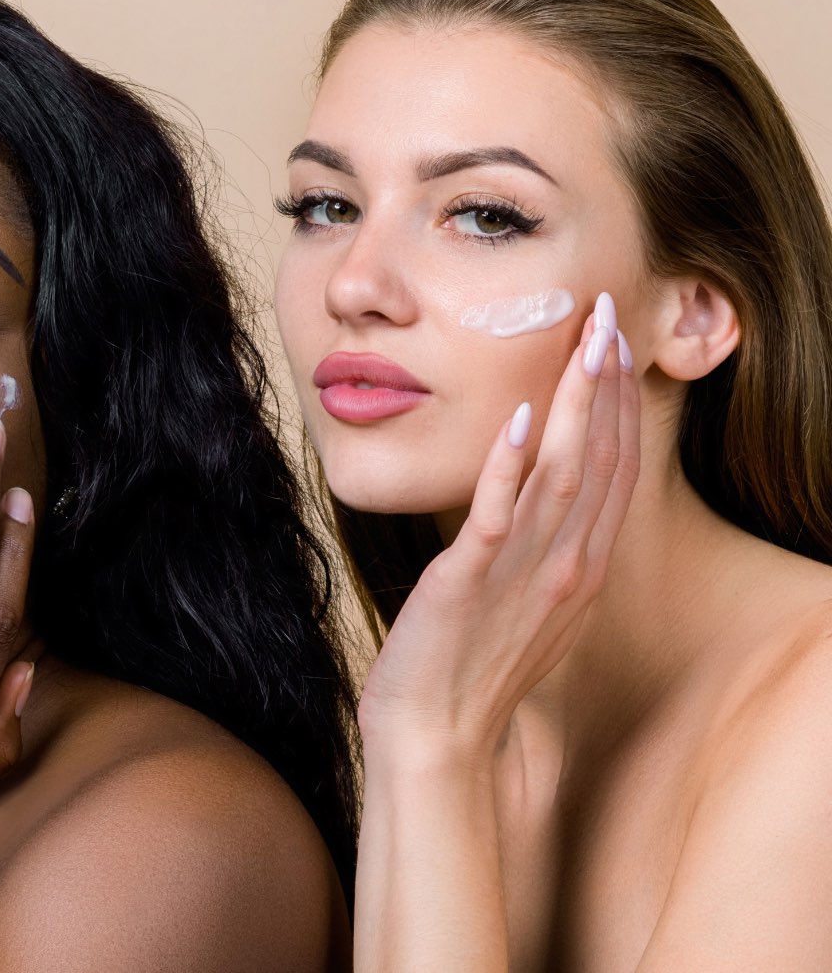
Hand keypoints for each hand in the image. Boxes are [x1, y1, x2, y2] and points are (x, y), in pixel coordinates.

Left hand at [360, 294, 641, 751]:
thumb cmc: (467, 669)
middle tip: (608, 319)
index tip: (615, 349)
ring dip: (574, 405)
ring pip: (561, 474)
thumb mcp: (521, 602)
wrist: (435, 736)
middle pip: (601, 460)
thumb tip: (532, 503)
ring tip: (583, 345)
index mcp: (580, 569)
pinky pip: (497, 514)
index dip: (619, 406)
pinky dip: (508, 464)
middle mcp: (566, 566)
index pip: (614, 471)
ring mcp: (523, 573)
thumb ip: (538, 552)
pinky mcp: (470, 581)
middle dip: (607, 386)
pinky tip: (516, 419)